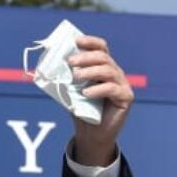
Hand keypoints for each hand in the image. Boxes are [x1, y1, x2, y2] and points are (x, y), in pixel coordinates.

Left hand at [68, 36, 133, 166]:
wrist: (91, 135)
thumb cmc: (82, 111)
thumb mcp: (72, 90)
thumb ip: (67, 77)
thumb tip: (50, 64)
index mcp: (103, 67)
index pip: (101, 48)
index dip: (90, 41)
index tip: (75, 41)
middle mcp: (115, 73)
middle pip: (103, 57)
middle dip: (86, 57)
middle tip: (70, 62)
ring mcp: (122, 85)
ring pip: (108, 71)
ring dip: (90, 71)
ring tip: (75, 77)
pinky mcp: (126, 98)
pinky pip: (112, 89)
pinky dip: (98, 89)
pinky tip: (86, 93)